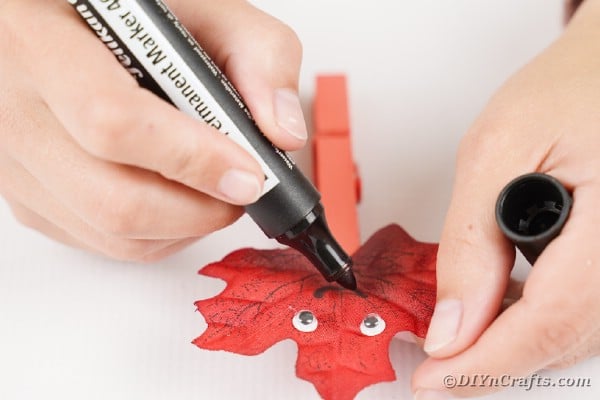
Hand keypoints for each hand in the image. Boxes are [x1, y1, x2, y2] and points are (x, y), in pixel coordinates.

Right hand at [0, 0, 305, 260]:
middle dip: (199, 210)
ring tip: (214, 192)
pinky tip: (177, 200)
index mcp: (40, 42)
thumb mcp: (200, 7)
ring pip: (109, 233)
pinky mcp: (26, 195)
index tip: (247, 173)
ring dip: (184, 227)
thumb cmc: (130, 15)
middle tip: (242, 190)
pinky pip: (99, 241)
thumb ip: (256, 55)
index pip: (112, 123)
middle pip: (113, 200)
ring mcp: (14, 162)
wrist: (70, 24)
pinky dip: (156, 235)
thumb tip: (282, 133)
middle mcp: (13, 109)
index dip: (191, 160)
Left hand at [413, 1, 599, 396]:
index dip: (486, 363)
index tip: (436, 383)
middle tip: (441, 368)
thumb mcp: (498, 151)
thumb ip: (472, 241)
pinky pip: (587, 311)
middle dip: (496, 361)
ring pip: (579, 333)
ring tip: (464, 340)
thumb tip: (451, 324)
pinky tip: (502, 311)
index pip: (550, 322)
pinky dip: (540, 321)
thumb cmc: (569, 90)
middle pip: (568, 339)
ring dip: (517, 344)